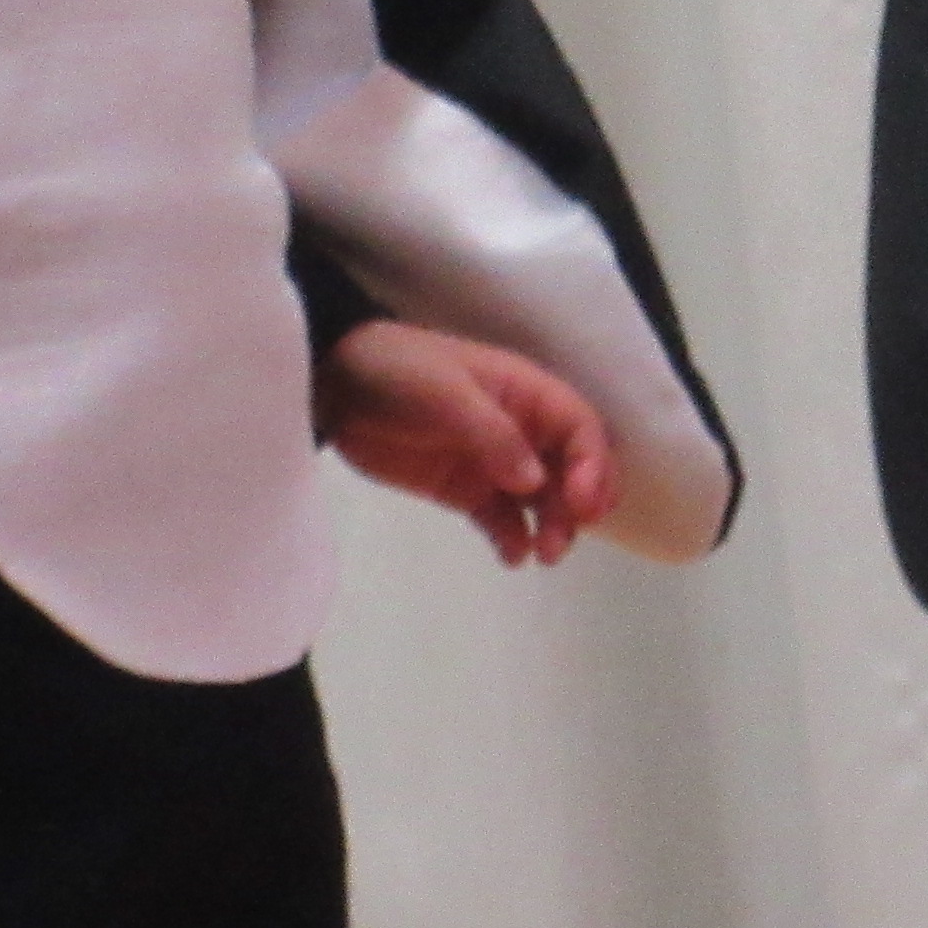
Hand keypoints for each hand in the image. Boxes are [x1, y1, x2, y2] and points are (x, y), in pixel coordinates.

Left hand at [320, 322, 613, 565]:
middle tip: (561, 541)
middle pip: (574, 470)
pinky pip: (503, 521)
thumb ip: (492, 434)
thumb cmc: (399, 371)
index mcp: (527, 394)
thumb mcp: (445, 393)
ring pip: (544, 501)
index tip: (580, 502)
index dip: (592, 466)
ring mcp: (495, 464)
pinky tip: (511, 556)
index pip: (581, 429)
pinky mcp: (467, 492)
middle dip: (580, 506)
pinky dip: (514, 540)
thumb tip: (534, 481)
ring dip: (553, 527)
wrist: (334, 386)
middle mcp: (522, 430)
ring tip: (541, 555)